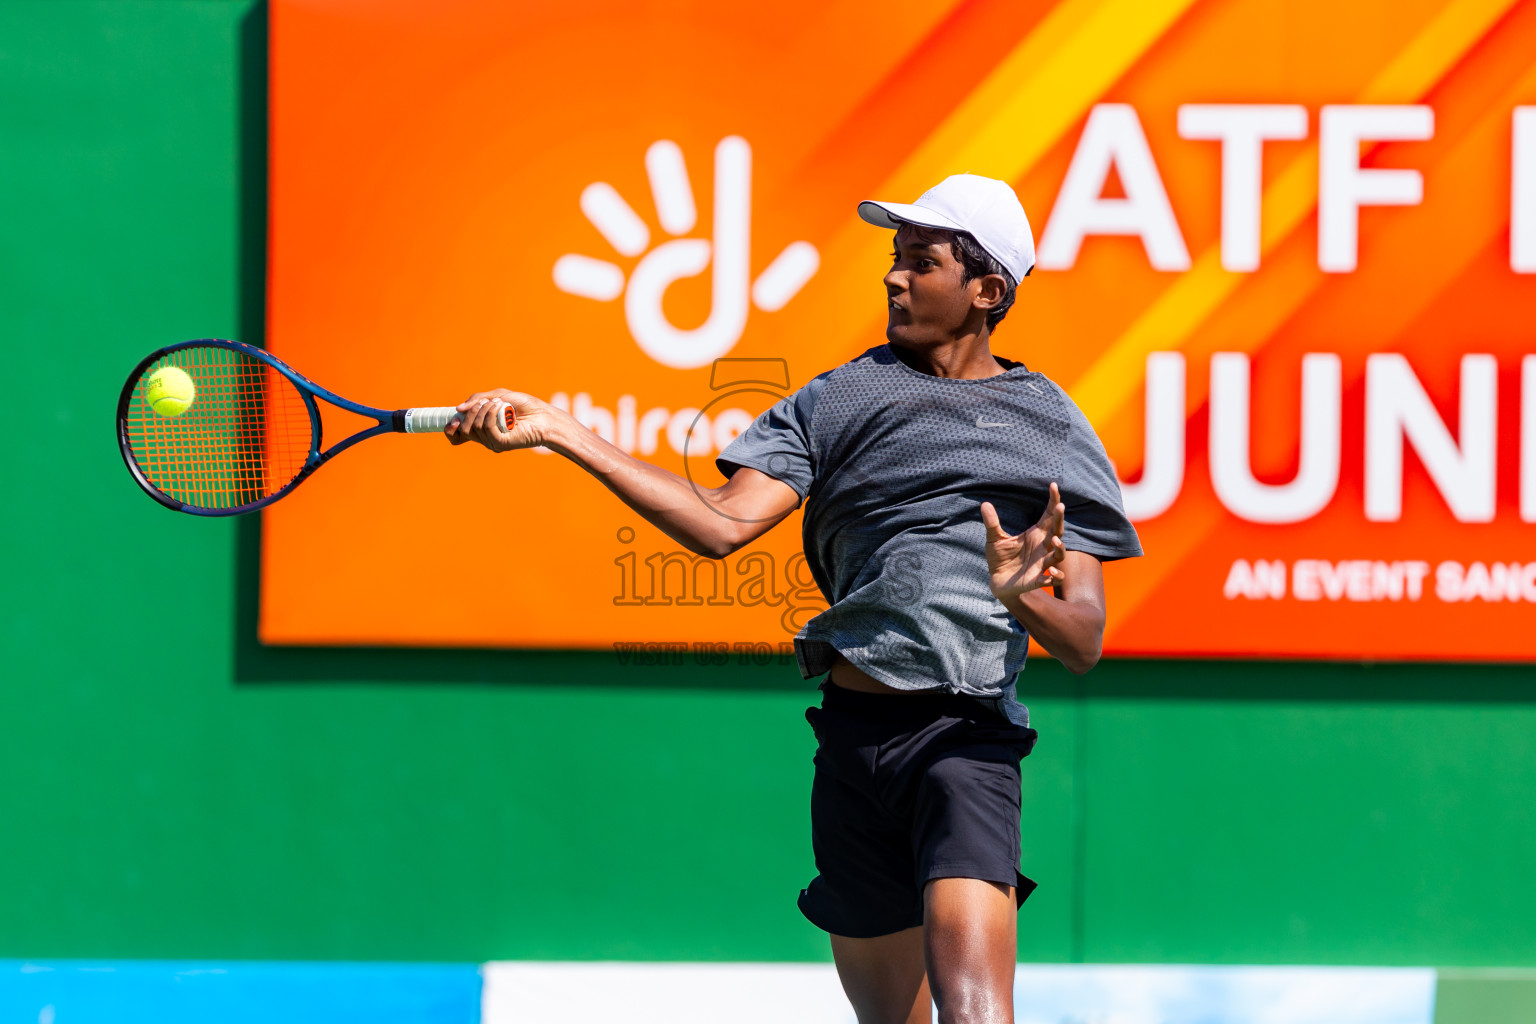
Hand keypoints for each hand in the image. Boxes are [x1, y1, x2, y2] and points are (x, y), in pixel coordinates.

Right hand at [444, 389, 551, 452]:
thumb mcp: (498, 395)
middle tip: (485, 402)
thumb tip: (458, 408)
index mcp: (481, 429)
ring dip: (483, 409)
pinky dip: (490, 413)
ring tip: (498, 403)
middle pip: (463, 430)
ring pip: (473, 427)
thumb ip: (477, 399)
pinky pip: (486, 427)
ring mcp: (492, 442)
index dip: (450, 429)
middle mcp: (485, 438)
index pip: (457, 436)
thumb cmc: (524, 406)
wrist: (544, 415)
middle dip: (471, 411)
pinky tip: (500, 407)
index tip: (454, 418)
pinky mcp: (501, 444)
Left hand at [980, 482, 1065, 598]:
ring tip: (1055, 540)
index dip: (1053, 501)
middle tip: (1060, 507)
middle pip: (1057, 531)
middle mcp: (1043, 547)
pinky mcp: (1038, 579)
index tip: (1053, 486)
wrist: (997, 581)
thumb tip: (984, 504)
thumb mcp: (994, 538)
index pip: (1048, 515)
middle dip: (1060, 520)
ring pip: (1059, 555)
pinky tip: (1053, 571)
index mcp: (1035, 534)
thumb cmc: (1000, 557)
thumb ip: (992, 523)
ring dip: (1060, 547)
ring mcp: (1042, 563)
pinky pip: (1054, 580)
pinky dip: (1056, 577)